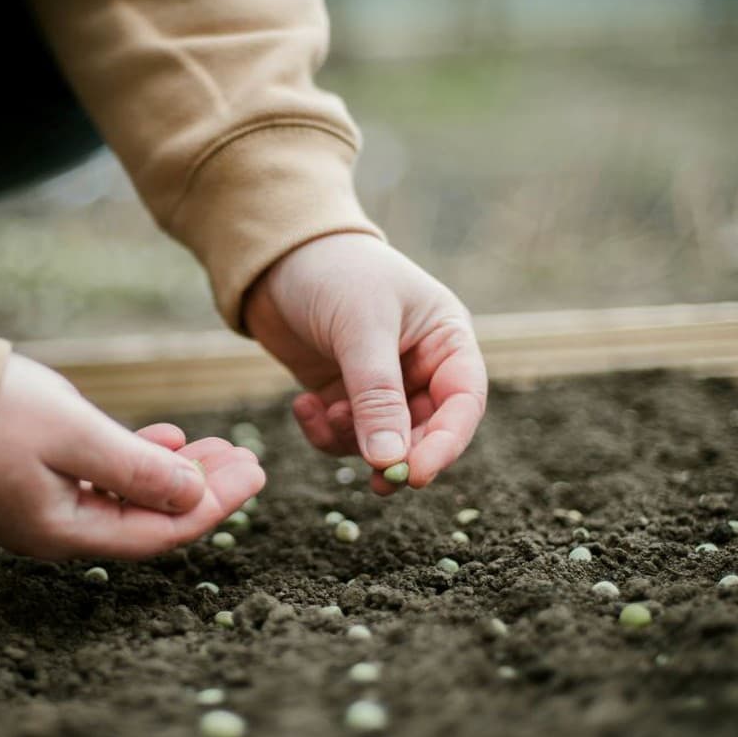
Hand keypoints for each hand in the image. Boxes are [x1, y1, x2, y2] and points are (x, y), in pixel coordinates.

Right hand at [0, 354, 263, 559]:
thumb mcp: (76, 436)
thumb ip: (138, 469)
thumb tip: (195, 496)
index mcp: (65, 532)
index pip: (160, 533)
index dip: (214, 505)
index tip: (255, 473)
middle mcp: (57, 529)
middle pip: (150, 521)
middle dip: (204, 490)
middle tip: (249, 458)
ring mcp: (45, 505)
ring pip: (131, 498)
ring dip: (176, 473)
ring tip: (219, 448)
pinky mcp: (36, 477)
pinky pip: (104, 479)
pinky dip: (140, 460)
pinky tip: (167, 439)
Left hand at [244, 233, 486, 494]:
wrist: (274, 257)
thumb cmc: (334, 272)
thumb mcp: (360, 329)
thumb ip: (377, 396)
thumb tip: (390, 462)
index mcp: (446, 339)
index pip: (463, 401)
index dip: (446, 443)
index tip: (418, 475)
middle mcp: (421, 366)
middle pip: (426, 430)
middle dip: (398, 454)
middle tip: (376, 479)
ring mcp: (382, 384)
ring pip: (383, 441)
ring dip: (354, 441)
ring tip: (326, 412)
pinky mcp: (343, 395)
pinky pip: (345, 435)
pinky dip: (325, 432)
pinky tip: (303, 405)